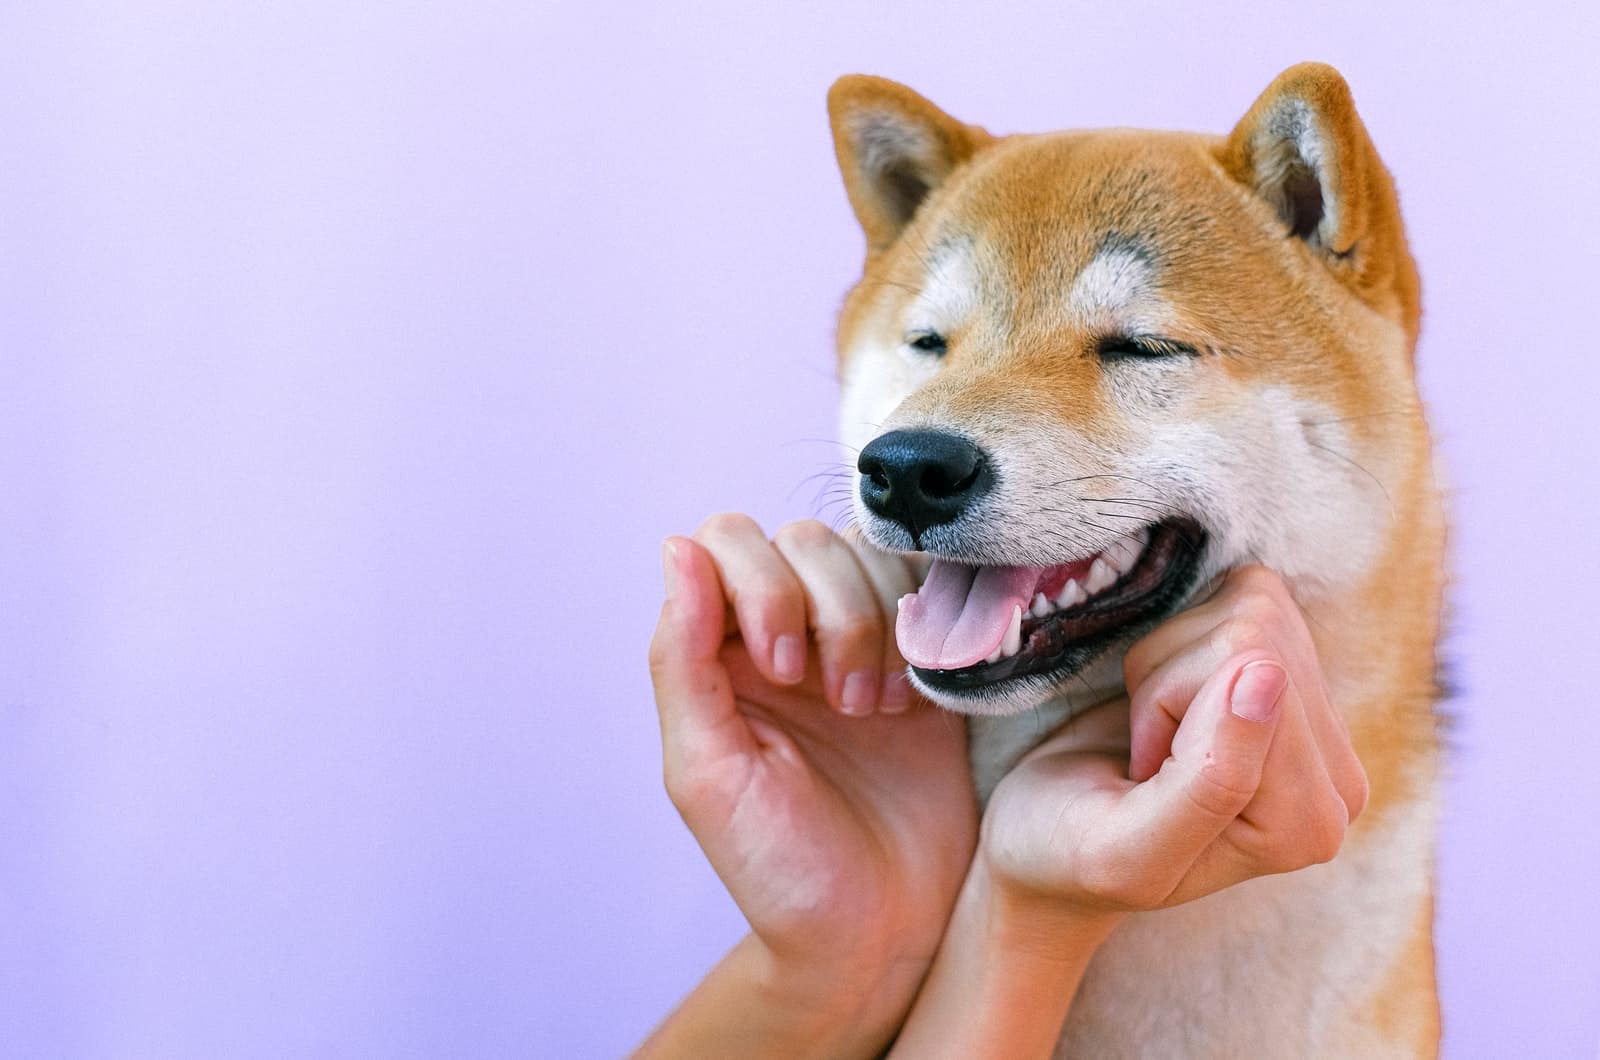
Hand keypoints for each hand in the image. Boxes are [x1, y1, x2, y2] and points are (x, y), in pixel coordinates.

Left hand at [647, 516, 976, 1048]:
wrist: (885, 933)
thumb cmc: (783, 870)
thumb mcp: (710, 774)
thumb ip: (681, 661)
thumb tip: (676, 549)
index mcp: (718, 655)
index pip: (727, 543)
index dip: (761, 586)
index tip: (785, 672)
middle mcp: (785, 633)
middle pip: (802, 540)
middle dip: (830, 610)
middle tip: (842, 705)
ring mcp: (858, 641)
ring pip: (867, 557)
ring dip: (878, 625)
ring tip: (880, 712)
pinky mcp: (922, 659)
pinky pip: (928, 591)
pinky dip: (928, 630)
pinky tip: (918, 700)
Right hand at [982, 565, 1367, 927]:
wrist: (1046, 839)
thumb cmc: (1070, 853)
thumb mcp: (1125, 847)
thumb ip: (1208, 781)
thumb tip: (1268, 674)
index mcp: (1308, 825)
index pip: (1258, 673)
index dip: (1169, 704)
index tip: (1142, 773)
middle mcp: (1334, 777)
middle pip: (1263, 638)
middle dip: (1172, 682)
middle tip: (1146, 753)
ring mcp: (1318, 723)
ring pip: (1254, 610)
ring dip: (1171, 662)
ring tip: (1153, 734)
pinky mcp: (1290, 676)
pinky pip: (1248, 594)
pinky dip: (1180, 638)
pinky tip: (1169, 701)